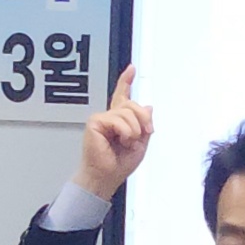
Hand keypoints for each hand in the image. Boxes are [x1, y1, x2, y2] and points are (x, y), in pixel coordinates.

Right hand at [75, 65, 152, 199]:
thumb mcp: (141, 144)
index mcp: (120, 120)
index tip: (131, 68)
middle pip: (133, 104)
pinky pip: (118, 119)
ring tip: (128, 142)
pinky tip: (121, 140)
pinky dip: (126, 132)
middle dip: (144, 119)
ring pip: (128, 111)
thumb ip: (145, 125)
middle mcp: (110, 117)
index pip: (123, 97)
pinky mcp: (95, 122)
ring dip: (135, 130)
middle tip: (145, 134)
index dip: (126, 81)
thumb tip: (149, 106)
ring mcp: (102, 118)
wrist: (106, 176)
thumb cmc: (119, 163)